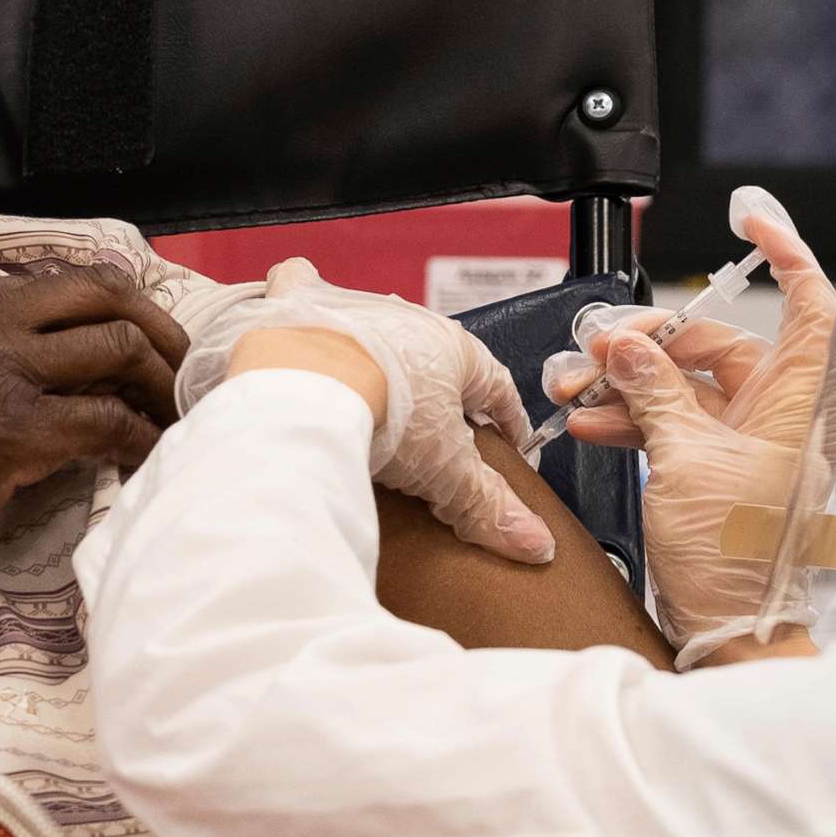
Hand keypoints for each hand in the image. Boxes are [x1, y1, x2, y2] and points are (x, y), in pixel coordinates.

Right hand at [0, 264, 190, 599]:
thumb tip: (23, 375)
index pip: (44, 283)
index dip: (99, 311)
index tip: (129, 341)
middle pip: (96, 292)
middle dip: (154, 324)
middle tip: (181, 365)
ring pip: (114, 347)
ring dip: (159, 381)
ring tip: (176, 414)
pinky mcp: (9, 429)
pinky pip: (106, 420)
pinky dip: (140, 437)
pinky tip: (149, 457)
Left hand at [186, 258, 554, 563]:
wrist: (307, 384)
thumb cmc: (387, 416)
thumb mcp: (445, 471)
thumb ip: (489, 505)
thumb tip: (539, 545)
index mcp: (455, 352)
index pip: (495, 385)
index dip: (506, 419)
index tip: (509, 445)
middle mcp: (407, 321)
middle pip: (436, 359)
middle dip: (441, 388)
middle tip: (436, 428)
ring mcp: (352, 310)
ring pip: (376, 326)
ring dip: (379, 351)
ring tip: (371, 388)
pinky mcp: (299, 306)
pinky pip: (300, 291)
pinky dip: (299, 302)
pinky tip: (297, 319)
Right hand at [540, 188, 835, 665]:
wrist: (729, 629)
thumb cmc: (734, 559)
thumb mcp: (684, 461)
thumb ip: (655, 395)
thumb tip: (628, 348)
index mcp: (793, 403)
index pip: (808, 307)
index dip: (787, 255)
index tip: (751, 220)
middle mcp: (775, 417)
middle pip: (716, 345)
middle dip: (651, 343)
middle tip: (601, 352)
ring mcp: (744, 444)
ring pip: (684, 385)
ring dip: (628, 384)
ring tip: (578, 392)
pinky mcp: (714, 470)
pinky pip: (673, 422)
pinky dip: (632, 418)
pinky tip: (591, 424)